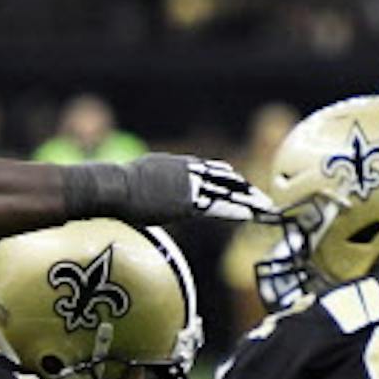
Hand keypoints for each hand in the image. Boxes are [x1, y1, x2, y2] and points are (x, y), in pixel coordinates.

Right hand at [120, 153, 277, 223]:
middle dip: (246, 190)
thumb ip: (154, 176)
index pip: (212, 169)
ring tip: (264, 208)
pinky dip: (235, 211)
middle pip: (226, 179)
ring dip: (248, 201)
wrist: (114, 187)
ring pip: (227, 193)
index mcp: (179, 163)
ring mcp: (190, 186)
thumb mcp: (141, 173)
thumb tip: (148, 183)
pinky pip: (217, 207)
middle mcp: (189, 171)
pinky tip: (249, 215)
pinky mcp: (187, 203)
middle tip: (262, 199)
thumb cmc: (117, 184)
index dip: (230, 179)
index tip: (243, 186)